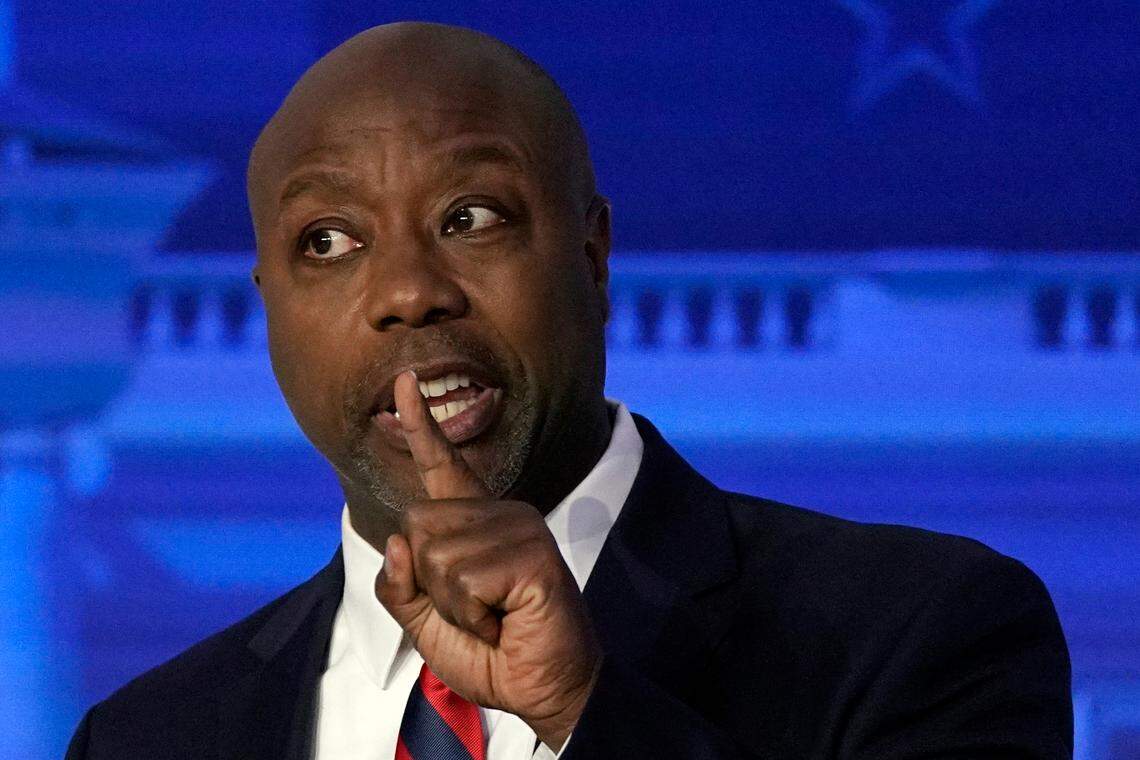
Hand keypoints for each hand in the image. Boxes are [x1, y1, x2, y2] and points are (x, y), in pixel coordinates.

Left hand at [375, 371, 601, 749]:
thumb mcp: (427, 624)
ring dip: (454, 607)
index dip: (420, 425)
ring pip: (436, 556)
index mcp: (474, 523)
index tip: (403, 381)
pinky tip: (506, 621)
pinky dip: (473, 616)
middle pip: (416, 525)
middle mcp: (499, 513)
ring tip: (494, 617)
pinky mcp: (533, 553)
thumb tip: (396, 539)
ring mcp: (520, 527)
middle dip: (428, 583)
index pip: (441, 467)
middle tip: (475, 611)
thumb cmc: (493, 654)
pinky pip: (465, 580)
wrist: (545, 690)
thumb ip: (401, 585)